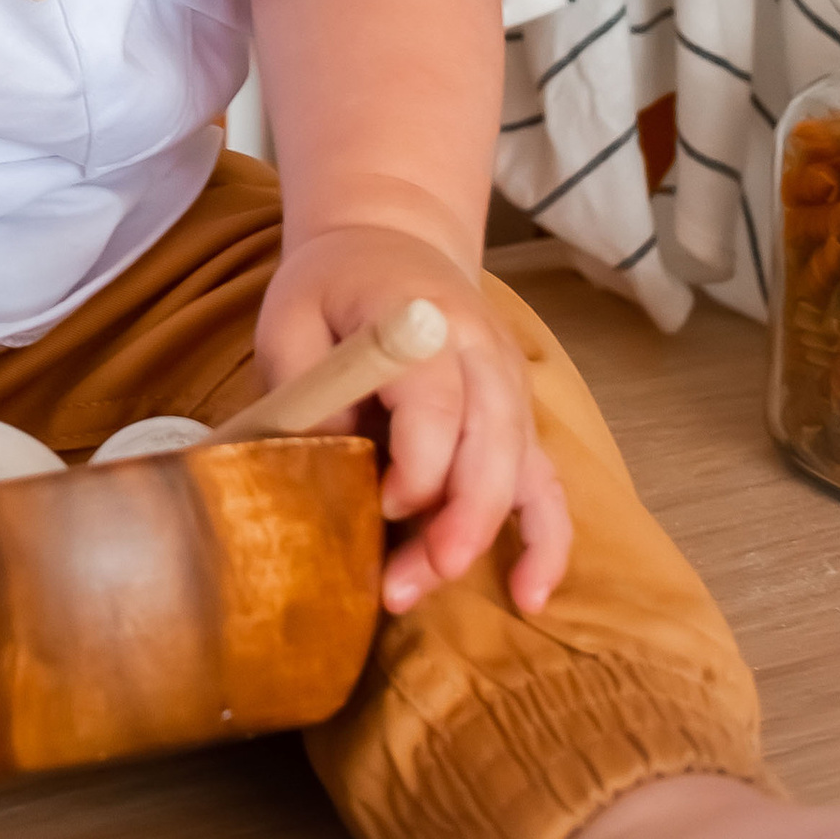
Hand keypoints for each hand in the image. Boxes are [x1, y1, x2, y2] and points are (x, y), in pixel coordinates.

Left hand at [256, 225, 571, 617]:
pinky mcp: (517, 420)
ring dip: (479, 540)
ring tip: (420, 590)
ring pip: (518, 474)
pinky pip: (547, 485)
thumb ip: (307, 385)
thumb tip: (330, 464)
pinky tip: (530, 597)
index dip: (416, 467)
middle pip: (490, 447)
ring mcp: (508, 387)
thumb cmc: (332, 288)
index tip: (377, 504)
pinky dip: (547, 543)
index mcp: (423, 320)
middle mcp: (482, 352)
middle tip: (398, 584)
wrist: (389, 241)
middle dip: (454, 525)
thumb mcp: (291, 318)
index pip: (439, 403)